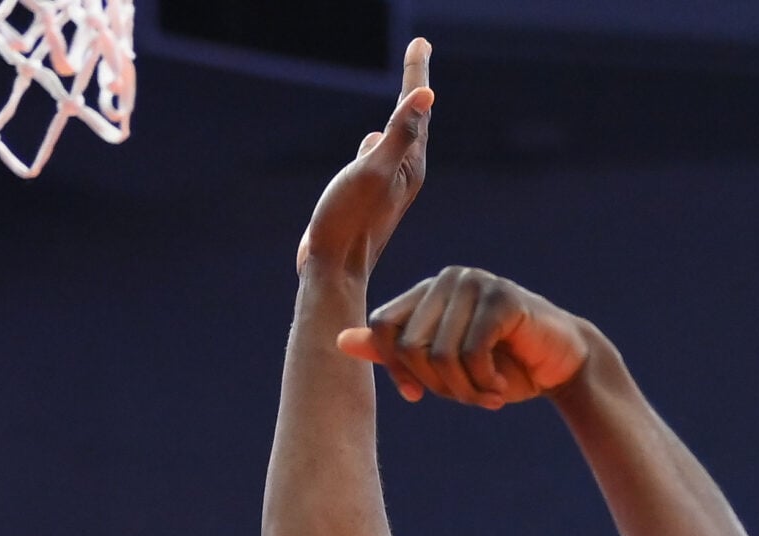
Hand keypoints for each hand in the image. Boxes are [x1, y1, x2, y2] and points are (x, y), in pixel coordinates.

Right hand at [294, 37, 433, 276]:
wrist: (332, 272)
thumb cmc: (350, 222)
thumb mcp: (375, 172)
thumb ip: (400, 134)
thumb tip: (425, 95)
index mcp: (411, 164)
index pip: (417, 108)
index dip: (416, 73)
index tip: (419, 41)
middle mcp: (403, 173)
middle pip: (411, 119)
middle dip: (413, 86)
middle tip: (417, 54)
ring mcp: (384, 186)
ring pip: (394, 140)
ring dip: (398, 114)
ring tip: (405, 93)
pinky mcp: (364, 198)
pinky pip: (374, 157)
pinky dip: (375, 140)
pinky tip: (368, 141)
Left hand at [336, 266, 592, 406]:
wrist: (559, 364)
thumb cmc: (497, 366)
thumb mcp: (441, 365)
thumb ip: (394, 351)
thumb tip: (339, 340)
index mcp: (426, 294)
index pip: (383, 328)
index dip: (394, 369)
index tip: (416, 395)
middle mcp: (447, 280)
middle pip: (409, 345)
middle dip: (436, 385)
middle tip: (466, 397)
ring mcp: (476, 283)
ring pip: (440, 353)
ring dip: (463, 390)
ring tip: (484, 396)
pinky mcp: (503, 298)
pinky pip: (472, 352)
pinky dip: (483, 383)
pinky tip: (499, 388)